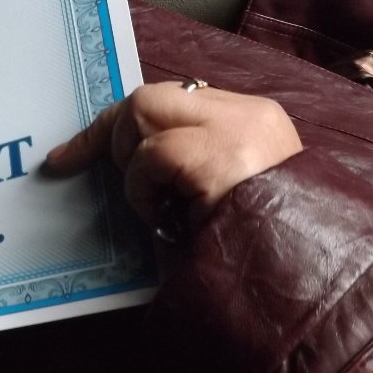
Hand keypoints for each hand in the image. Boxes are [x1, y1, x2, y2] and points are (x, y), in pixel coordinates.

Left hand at [45, 82, 302, 229]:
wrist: (302, 275)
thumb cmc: (255, 245)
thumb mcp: (223, 192)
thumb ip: (189, 160)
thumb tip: (128, 156)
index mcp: (253, 121)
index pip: (170, 99)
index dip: (117, 125)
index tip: (69, 154)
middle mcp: (247, 115)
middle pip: (148, 97)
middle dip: (115, 139)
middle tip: (135, 190)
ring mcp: (237, 130)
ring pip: (142, 113)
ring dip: (135, 170)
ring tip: (165, 208)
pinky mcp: (220, 156)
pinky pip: (151, 155)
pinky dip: (143, 190)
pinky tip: (168, 217)